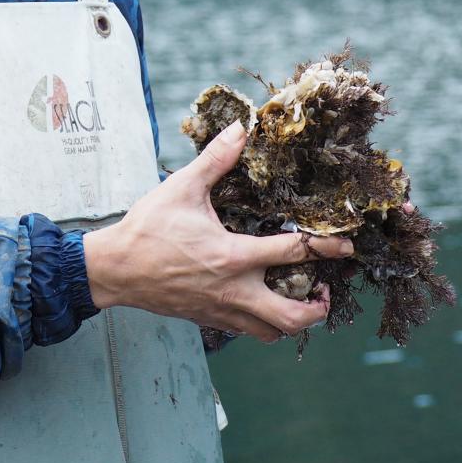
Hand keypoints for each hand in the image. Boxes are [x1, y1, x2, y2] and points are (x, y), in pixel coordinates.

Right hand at [81, 121, 352, 342]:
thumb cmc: (148, 228)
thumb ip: (216, 159)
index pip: (293, 253)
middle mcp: (233, 290)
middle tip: (324, 287)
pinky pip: (248, 332)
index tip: (347, 245)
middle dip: (317, 307)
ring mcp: (221, 310)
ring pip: (272, 333)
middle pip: (291, 317)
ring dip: (294, 320)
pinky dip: (265, 323)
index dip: (326, 247)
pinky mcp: (209, 319)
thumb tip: (241, 129)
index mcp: (232, 256)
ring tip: (301, 299)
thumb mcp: (183, 187)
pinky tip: (264, 301)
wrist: (114, 270)